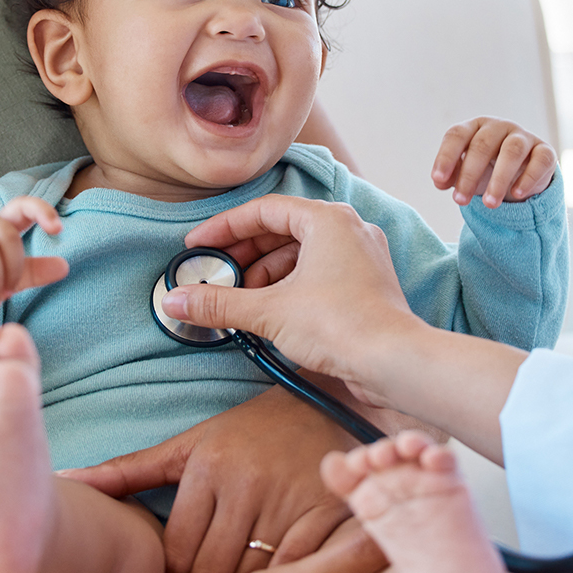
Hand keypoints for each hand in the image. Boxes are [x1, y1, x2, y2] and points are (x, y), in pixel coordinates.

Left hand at [61, 385, 357, 572]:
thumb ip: (128, 471)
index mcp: (208, 466)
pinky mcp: (328, 511)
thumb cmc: (247, 433)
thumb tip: (65, 482)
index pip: (176, 555)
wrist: (325, 400)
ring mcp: (290, 498)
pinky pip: (298, 571)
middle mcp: (247, 482)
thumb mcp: (188, 446)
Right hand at [165, 196, 423, 391]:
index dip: (224, 228)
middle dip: (244, 254)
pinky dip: (289, 286)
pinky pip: (318, 273)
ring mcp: (361, 256)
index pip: (263, 210)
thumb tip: (176, 300)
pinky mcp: (365, 284)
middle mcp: (348, 229)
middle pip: (282, 230)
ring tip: (240, 299)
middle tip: (214, 275)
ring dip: (265, 273)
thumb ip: (220, 303)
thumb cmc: (342, 325)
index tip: (198, 246)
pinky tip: (269, 311)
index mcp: (327, 219)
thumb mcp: (269, 312)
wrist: (395, 362)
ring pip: (300, 254)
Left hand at [432, 116, 557, 207]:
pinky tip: (517, 195)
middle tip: (460, 201)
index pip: (457, 134)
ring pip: (512, 151)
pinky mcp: (545, 151)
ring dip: (499, 179)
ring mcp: (524, 137)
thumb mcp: (466, 172)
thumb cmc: (487, 169)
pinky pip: (540, 160)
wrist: (522, 174)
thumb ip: (450, 175)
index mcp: (475, 127)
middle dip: (469, 174)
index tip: (438, 180)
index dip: (446, 156)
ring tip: (489, 204)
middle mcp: (499, 127)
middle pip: (482, 144)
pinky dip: (528, 178)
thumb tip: (440, 182)